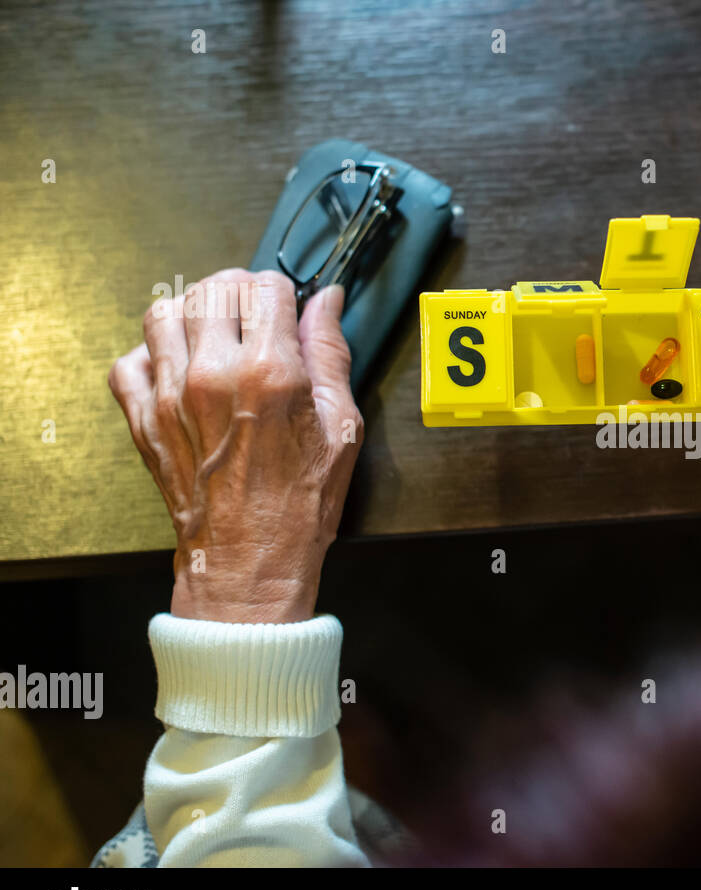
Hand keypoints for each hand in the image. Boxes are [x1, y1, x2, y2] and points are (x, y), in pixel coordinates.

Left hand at [109, 270, 362, 623]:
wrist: (251, 559)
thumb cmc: (301, 502)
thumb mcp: (342, 426)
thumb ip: (331, 354)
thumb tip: (326, 303)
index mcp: (270, 372)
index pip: (267, 289)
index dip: (284, 295)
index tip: (290, 311)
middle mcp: (214, 374)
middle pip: (214, 290)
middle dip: (239, 293)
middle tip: (255, 317)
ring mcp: (170, 395)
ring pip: (164, 312)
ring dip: (192, 313)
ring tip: (214, 334)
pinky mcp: (143, 419)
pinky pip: (129, 360)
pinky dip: (151, 355)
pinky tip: (180, 368)